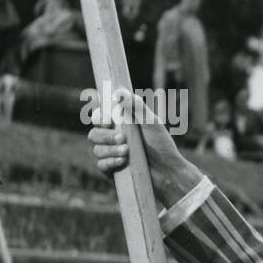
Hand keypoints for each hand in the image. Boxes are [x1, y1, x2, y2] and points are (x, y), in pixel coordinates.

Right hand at [87, 88, 202, 206]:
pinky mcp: (111, 170)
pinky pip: (100, 165)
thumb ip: (136, 106)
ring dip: (110, 150)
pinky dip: (110, 162)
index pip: (99, 118)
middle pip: (94, 134)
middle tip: (123, 139)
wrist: (168, 170)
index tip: (108, 121)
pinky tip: (122, 161)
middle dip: (106, 136)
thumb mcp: (151, 122)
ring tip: (127, 151)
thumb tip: (118, 91)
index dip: (99, 118)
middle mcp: (111, 139)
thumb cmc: (161, 144)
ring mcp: (110, 155)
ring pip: (96, 150)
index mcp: (118, 126)